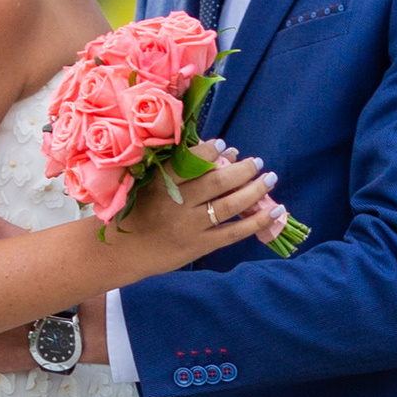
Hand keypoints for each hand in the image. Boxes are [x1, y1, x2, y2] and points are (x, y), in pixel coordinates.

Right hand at [110, 144, 287, 279]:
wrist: (123, 251)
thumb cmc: (140, 212)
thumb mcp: (151, 185)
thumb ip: (180, 169)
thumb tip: (225, 153)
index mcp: (161, 183)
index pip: (191, 162)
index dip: (211, 151)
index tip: (225, 146)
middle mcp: (177, 204)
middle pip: (217, 182)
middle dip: (242, 169)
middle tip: (256, 162)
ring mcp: (189, 226)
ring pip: (230, 205)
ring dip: (255, 190)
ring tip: (269, 179)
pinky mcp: (199, 245)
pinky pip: (233, 232)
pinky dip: (256, 221)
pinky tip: (273, 211)